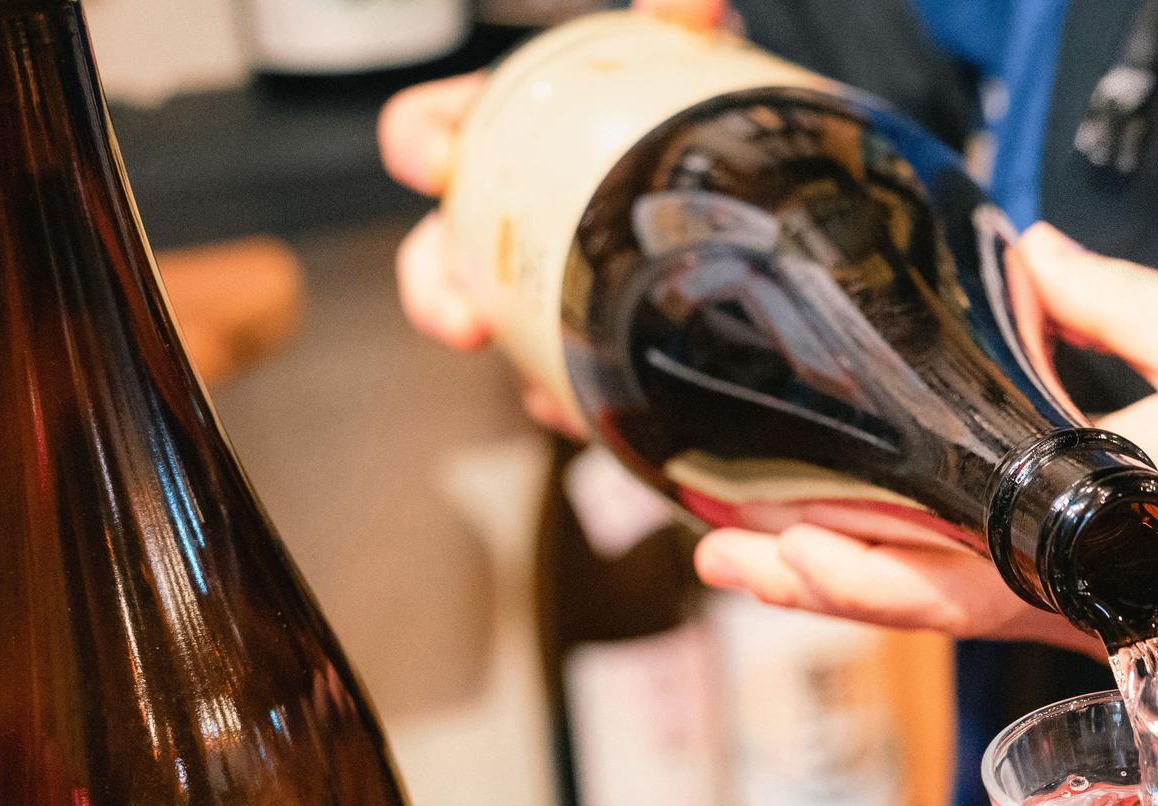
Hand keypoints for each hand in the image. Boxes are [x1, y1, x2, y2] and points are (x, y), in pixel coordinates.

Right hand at [377, 0, 730, 430]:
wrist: (736, 196)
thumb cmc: (676, 119)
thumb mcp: (676, 66)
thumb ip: (677, 27)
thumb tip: (694, 1)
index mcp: (508, 140)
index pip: (430, 133)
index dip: (421, 145)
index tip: (435, 166)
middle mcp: (507, 219)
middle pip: (437, 255)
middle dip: (434, 291)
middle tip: (460, 322)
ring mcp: (538, 288)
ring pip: (497, 332)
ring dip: (512, 365)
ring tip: (536, 394)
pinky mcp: (578, 346)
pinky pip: (562, 382)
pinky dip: (576, 400)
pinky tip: (594, 412)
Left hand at [697, 225, 1157, 717]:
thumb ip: (1113, 300)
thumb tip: (1028, 247)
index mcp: (1073, 527)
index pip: (909, 544)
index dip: (811, 528)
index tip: (730, 504)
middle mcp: (1060, 596)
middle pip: (896, 599)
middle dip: (795, 571)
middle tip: (710, 550)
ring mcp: (1084, 627)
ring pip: (935, 615)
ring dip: (846, 585)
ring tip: (766, 563)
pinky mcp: (1116, 633)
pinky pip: (993, 610)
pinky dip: (922, 586)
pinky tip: (898, 556)